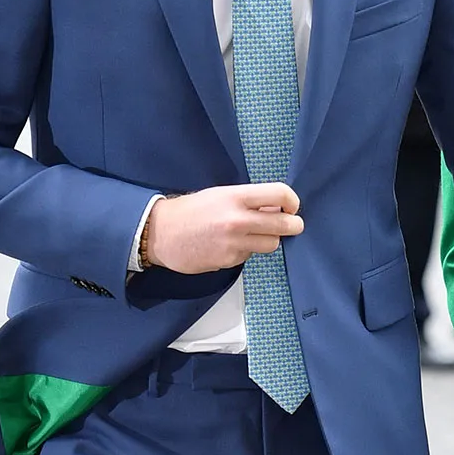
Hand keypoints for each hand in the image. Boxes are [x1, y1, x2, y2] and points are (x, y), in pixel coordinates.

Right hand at [147, 183, 302, 273]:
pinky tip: (229, 245)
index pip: (280, 194)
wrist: (160, 233)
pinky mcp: (228, 260)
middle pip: (284, 224)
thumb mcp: (220, 195)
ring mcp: (234, 243)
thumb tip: (277, 207)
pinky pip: (250, 256)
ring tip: (254, 234)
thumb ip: (249, 200)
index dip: (292, 201)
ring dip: (269, 239)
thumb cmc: (189, 211)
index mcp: (236, 197)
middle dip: (293, 225)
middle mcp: (238, 220)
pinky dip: (246, 251)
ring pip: (272, 244)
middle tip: (293, 224)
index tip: (292, 206)